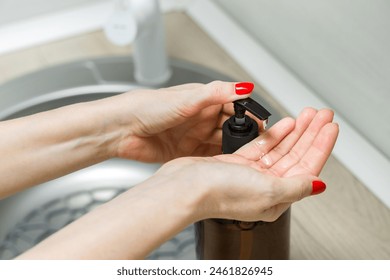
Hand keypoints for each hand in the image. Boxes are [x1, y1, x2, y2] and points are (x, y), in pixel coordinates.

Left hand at [111, 81, 262, 161]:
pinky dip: (218, 161)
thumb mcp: (187, 98)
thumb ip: (217, 93)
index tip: (263, 125)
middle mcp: (201, 118)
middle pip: (231, 127)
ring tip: (244, 157)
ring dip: (233, 150)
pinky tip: (226, 165)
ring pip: (222, 144)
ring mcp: (194, 136)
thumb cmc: (147, 107)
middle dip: (244, 136)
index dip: (249, 116)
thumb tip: (244, 86)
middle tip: (256, 146)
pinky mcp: (187, 152)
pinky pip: (209, 157)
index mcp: (203, 100)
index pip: (234, 106)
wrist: (122, 129)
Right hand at [153, 108, 337, 221]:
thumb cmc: (218, 193)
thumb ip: (295, 186)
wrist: (184, 188)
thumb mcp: (267, 190)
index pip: (307, 168)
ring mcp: (250, 174)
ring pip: (281, 149)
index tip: (331, 127)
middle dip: (311, 134)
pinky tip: (285, 124)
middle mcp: (265, 187)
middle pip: (296, 156)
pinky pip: (262, 146)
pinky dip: (274, 134)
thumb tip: (318, 184)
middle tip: (323, 115)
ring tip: (308, 115)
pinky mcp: (236, 163)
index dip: (321, 146)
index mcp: (276, 198)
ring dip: (296, 131)